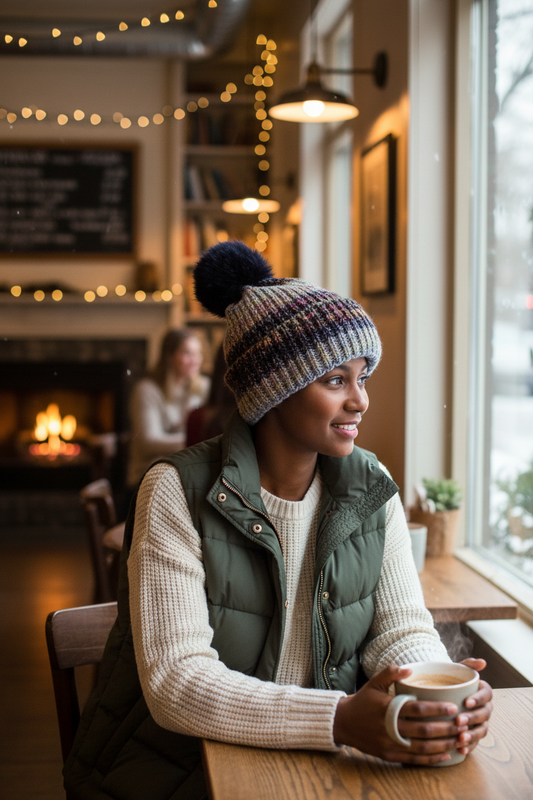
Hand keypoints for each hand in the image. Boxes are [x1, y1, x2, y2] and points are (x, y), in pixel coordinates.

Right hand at [333, 665, 470, 764]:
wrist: (343, 723)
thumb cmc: (363, 700)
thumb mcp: (374, 682)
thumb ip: (391, 672)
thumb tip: (410, 669)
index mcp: (388, 708)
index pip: (417, 709)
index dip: (436, 709)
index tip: (453, 707)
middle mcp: (389, 728)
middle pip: (423, 731)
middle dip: (445, 728)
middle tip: (462, 724)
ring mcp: (390, 744)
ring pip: (422, 748)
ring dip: (443, 745)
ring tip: (459, 739)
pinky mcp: (389, 755)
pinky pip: (414, 760)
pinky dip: (431, 759)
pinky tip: (446, 755)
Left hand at [454, 658, 492, 754]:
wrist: (442, 691)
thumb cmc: (451, 679)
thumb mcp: (457, 669)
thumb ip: (468, 664)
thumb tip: (482, 662)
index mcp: (483, 692)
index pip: (486, 695)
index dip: (478, 699)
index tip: (466, 702)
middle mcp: (484, 707)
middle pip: (484, 714)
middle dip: (473, 718)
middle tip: (458, 720)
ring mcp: (480, 722)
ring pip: (482, 730)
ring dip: (473, 735)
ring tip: (460, 737)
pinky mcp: (474, 734)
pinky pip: (475, 742)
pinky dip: (469, 746)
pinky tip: (460, 750)